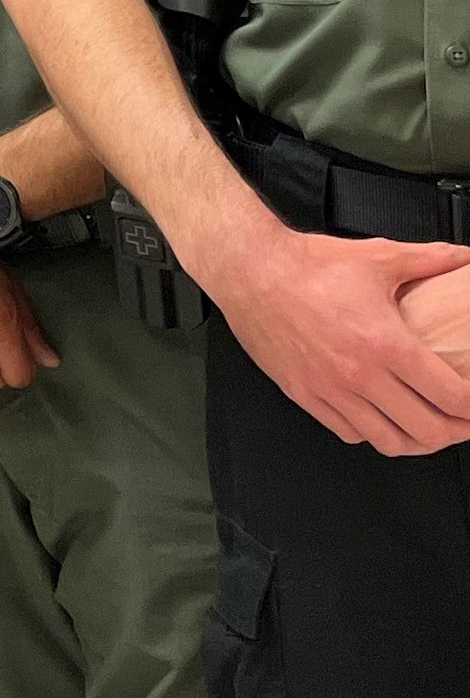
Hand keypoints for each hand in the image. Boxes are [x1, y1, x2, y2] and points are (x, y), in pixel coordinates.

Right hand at [213, 227, 469, 454]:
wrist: (249, 269)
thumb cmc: (307, 265)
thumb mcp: (379, 256)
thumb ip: (431, 259)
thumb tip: (466, 256)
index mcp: (386, 344)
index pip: (451, 396)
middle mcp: (360, 374)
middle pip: (428, 430)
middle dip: (456, 431)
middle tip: (464, 422)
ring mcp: (330, 389)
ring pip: (389, 441)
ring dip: (417, 441)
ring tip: (428, 429)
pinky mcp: (304, 394)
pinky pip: (349, 432)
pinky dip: (372, 433)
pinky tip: (380, 418)